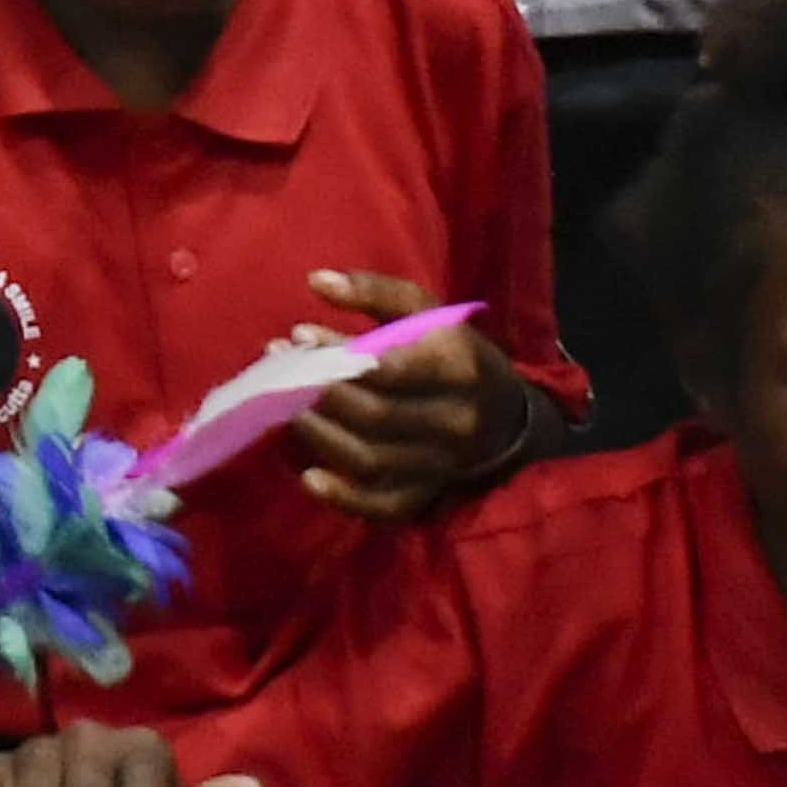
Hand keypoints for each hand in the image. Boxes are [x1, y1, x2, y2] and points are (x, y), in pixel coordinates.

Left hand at [288, 267, 534, 521]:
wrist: (506, 419)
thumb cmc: (454, 354)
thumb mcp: (429, 313)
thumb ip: (375, 291)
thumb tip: (315, 281)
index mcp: (458, 367)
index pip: (392, 368)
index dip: (340, 354)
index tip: (299, 335)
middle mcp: (454, 421)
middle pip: (375, 416)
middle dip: (319, 393)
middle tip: (280, 370)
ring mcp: (441, 464)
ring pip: (370, 460)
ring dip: (319, 436)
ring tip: (285, 409)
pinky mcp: (428, 495)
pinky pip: (383, 506)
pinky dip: (343, 498)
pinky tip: (309, 477)